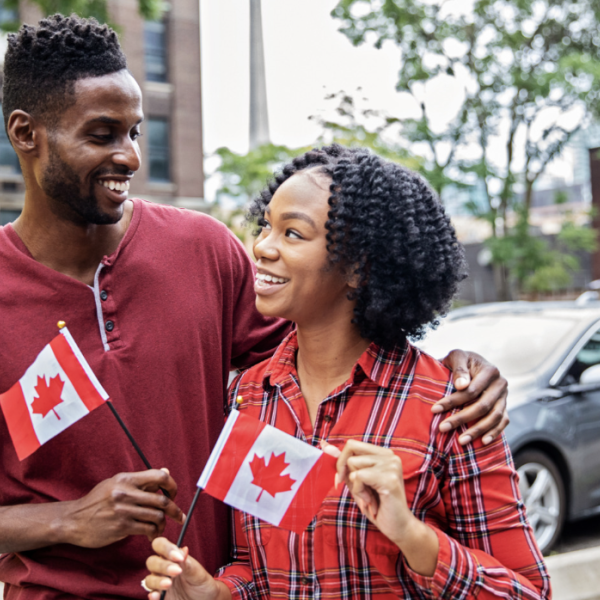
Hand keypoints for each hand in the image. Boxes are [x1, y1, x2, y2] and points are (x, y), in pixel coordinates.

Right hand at [64, 469, 183, 547]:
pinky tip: (152, 535)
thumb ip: (141, 480)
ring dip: (163, 524)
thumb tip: (165, 471)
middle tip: (178, 516)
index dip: (172, 485)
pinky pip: (147, 529)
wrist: (73, 520)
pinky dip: (154, 533)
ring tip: (161, 527)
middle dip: (174, 509)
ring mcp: (123, 510)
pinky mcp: (121, 527)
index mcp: (126, 479)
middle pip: (162, 500)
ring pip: (157, 516)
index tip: (174, 494)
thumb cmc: (97, 501)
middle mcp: (126, 493)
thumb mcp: (116, 483)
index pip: (159, 476)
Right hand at [144, 537, 231, 599]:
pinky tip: (156, 595)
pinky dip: (153, 595)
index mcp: (172, 557)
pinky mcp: (159, 598)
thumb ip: (188, 563)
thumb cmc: (201, 582)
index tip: (178, 557)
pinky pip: (151, 595)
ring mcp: (160, 583)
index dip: (166, 548)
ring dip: (157, 580)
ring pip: (149, 579)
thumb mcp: (198, 573)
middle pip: (152, 562)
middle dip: (163, 566)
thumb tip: (183, 550)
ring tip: (169, 584)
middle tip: (177, 571)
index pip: (160, 545)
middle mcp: (163, 569)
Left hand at [322, 440, 438, 575]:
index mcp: (383, 454)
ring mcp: (391, 465)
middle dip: (348, 474)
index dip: (341, 461)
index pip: (352, 444)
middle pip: (350, 452)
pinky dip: (359, 492)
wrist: (399, 527)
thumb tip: (324, 445)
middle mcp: (389, 455)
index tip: (342, 479)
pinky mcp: (389, 478)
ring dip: (356, 486)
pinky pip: (358, 476)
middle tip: (362, 492)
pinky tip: (372, 501)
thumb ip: (344, 464)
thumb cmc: (377, 505)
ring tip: (370, 497)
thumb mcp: (357, 482)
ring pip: (353, 464)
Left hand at [437, 350, 508, 445]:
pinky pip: (503, 422)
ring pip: (494, 417)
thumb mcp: (457, 356)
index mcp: (490, 370)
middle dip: (461, 418)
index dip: (453, 401)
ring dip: (477, 430)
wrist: (472, 363)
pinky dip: (494, 433)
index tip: (435, 409)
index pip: (471, 390)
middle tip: (443, 428)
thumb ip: (459, 368)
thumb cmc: (460, 360)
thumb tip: (461, 385)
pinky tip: (482, 442)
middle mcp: (501, 384)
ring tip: (461, 440)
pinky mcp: (504, 406)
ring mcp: (504, 397)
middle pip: (482, 406)